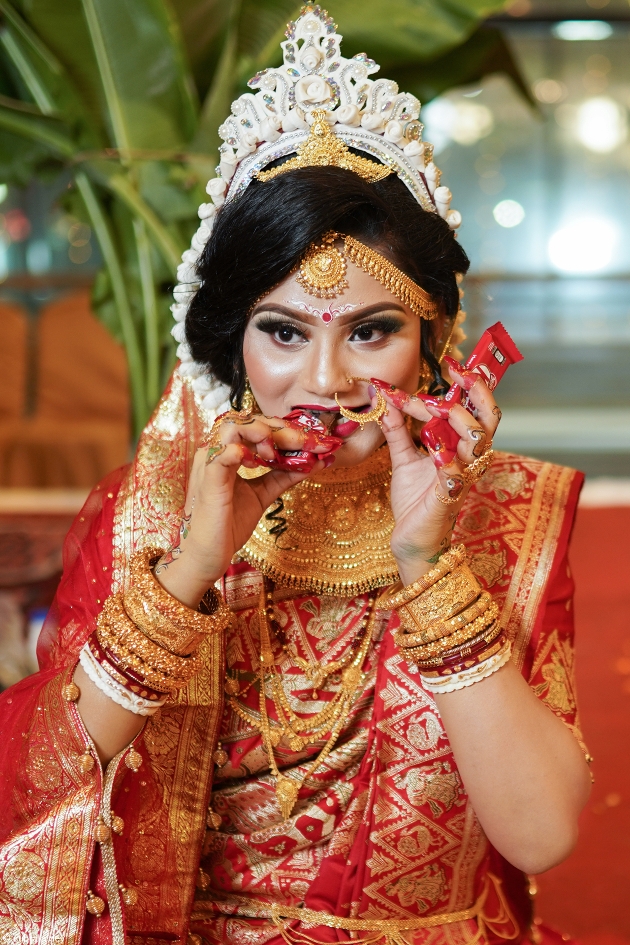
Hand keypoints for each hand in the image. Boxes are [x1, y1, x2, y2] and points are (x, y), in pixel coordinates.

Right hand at [154, 411, 340, 607]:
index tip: (316, 440)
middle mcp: (216, 451)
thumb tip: (316, 461)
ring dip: (261, 433)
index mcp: (227, 452)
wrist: (208, 555)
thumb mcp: (263, 494)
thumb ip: (284, 476)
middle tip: (310, 443)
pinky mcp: (208, 481)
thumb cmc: (229, 524)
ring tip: (277, 453)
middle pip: (249, 421)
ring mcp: (209, 463)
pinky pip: (220, 455)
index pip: (257, 425)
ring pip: (232, 427)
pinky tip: (261, 459)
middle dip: (283, 429)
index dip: (287, 429)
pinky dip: (241, 451)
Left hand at [370, 369, 501, 584]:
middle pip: (487, 418)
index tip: (443, 367)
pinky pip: (456, 474)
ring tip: (431, 405)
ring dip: (456, 419)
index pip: (471, 409)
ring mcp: (463, 476)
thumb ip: (398, 430)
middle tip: (455, 370)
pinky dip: (446, 458)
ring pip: (477, 440)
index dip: (459, 386)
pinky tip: (432, 447)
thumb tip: (385, 399)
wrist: (411, 539)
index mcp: (463, 447)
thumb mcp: (404, 458)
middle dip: (476, 391)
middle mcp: (470, 458)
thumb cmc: (416, 501)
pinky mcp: (450, 497)